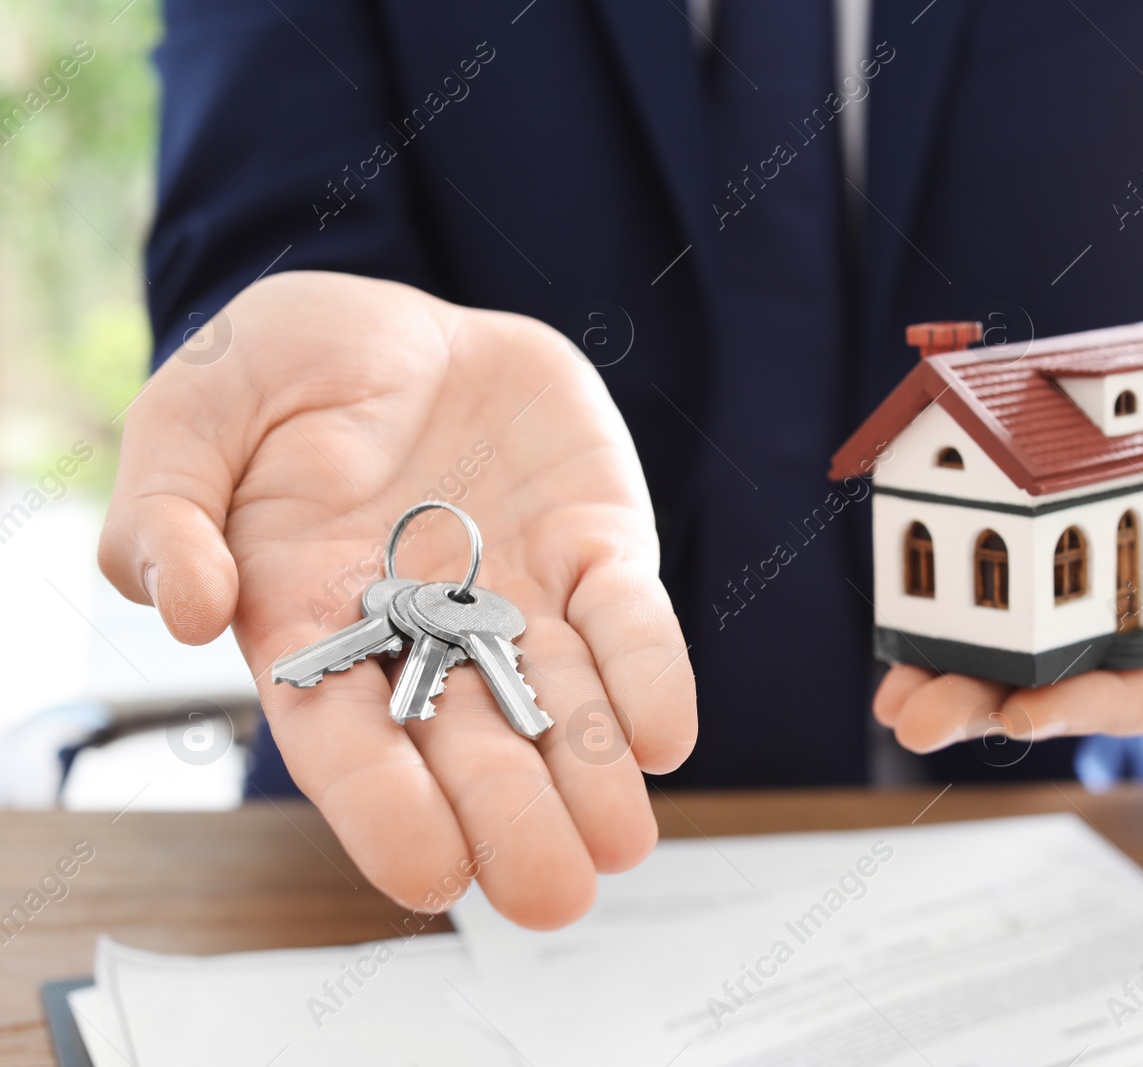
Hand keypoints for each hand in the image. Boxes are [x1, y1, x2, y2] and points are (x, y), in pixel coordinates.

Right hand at [99, 272, 695, 926]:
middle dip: (513, 819)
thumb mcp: (190, 413)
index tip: (431, 871)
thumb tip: (182, 610)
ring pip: (560, 701)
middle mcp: (425, 634)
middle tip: (552, 893)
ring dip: (591, 773)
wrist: (395, 318)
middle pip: (470, 745)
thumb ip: (165, 509)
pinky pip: (627, 615)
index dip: (386, 808)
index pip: (346, 740)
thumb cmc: (279, 374)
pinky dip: (648, 671)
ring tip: (619, 840)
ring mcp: (518, 593)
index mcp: (311, 627)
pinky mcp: (593, 542)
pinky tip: (661, 733)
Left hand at [872, 362, 1142, 751]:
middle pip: (1076, 690)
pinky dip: (960, 618)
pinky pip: (1015, 603)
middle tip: (920, 723)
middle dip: (993, 709)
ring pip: (1032, 661)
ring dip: (960, 682)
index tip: (1029, 714)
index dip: (1093, 704)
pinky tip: (905, 637)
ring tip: (895, 701)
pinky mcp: (1075, 574)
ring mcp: (1114, 614)